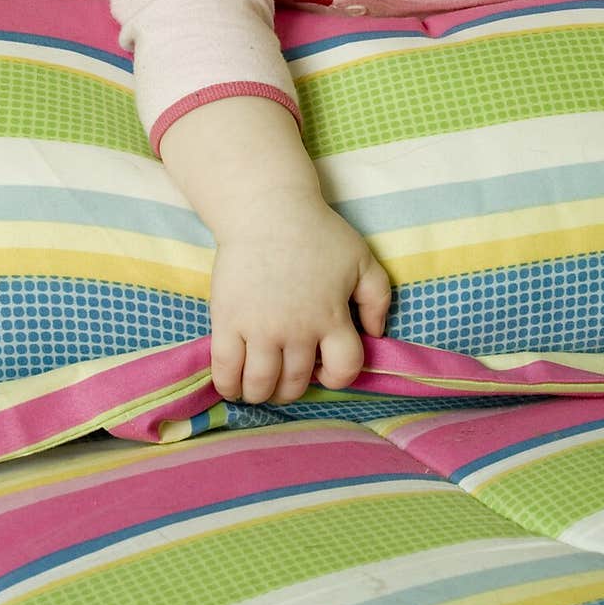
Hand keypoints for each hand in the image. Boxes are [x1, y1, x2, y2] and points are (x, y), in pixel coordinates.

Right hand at [208, 193, 391, 405]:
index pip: (344, 368)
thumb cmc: (317, 233)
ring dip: (262, 393)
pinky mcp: (227, 321)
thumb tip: (375, 334)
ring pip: (261, 385)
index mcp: (331, 317)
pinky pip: (225, 370)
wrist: (267, 211)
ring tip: (260, 386)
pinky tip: (233, 384)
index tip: (325, 369)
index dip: (337, 376)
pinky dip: (229, 386)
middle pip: (296, 383)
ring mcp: (259, 328)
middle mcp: (296, 330)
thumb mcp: (362, 260)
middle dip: (293, 389)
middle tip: (287, 380)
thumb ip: (377, 298)